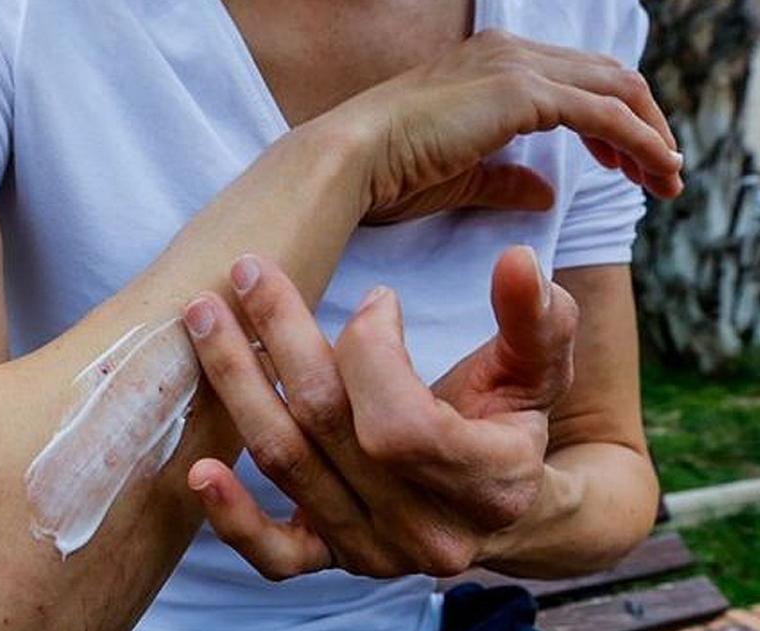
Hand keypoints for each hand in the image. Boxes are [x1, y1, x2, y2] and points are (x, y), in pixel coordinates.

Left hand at [180, 249, 577, 578]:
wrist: (497, 506)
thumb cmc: (508, 423)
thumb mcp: (538, 369)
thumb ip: (535, 318)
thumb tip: (518, 258)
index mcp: (488, 485)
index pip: (402, 424)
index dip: (372, 353)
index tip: (376, 299)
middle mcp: (427, 532)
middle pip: (330, 428)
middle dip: (282, 338)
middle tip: (249, 271)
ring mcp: (374, 553)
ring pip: (288, 465)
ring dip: (238, 385)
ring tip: (203, 318)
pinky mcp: (332, 561)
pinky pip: (273, 555)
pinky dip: (231, 517)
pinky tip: (198, 469)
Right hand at [322, 29, 681, 223]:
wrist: (350, 160)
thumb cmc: (387, 173)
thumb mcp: (460, 176)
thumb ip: (505, 179)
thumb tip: (544, 194)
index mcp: (487, 62)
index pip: (572, 79)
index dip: (610, 120)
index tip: (624, 163)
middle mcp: (506, 51)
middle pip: (605, 77)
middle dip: (642, 125)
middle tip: (661, 173)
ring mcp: (515, 66)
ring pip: (615, 89)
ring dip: (650, 135)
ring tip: (666, 179)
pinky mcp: (522, 93)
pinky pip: (604, 114)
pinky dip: (639, 142)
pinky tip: (653, 171)